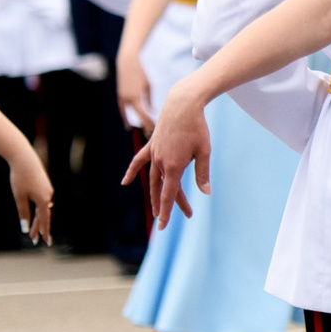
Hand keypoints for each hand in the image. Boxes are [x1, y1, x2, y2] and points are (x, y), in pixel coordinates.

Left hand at [7, 147, 55, 244]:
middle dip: (40, 229)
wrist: (24, 158)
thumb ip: (23, 213)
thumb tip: (25, 229)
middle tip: (36, 241)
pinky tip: (40, 213)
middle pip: (45, 216)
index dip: (43, 232)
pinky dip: (40, 211)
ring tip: (35, 231)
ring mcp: (47, 190)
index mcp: (43, 200)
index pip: (44, 220)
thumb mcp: (19, 197)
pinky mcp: (44, 185)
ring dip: (40, 220)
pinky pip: (44, 202)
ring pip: (44, 209)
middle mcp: (48, 196)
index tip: (45, 242)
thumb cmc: (20, 178)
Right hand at [115, 52, 151, 128]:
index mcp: (137, 97)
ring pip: (127, 114)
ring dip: (132, 121)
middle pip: (136, 116)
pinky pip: (122, 109)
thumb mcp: (148, 86)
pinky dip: (125, 116)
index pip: (144, 114)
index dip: (149, 122)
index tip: (154, 129)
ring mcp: (122, 98)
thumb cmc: (141, 74)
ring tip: (137, 130)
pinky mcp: (119, 95)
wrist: (127, 63)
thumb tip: (151, 111)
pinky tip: (128, 124)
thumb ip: (149, 100)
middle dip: (143, 125)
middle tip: (149, 134)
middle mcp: (128, 99)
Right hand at [125, 81, 211, 222]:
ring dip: (156, 194)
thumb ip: (202, 173)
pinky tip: (125, 182)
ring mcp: (154, 153)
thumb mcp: (204, 151)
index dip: (167, 212)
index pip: (169, 195)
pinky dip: (132, 171)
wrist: (183, 104)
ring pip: (153, 179)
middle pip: (164, 189)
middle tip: (185, 215)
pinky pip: (139, 161)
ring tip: (159, 209)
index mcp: (173, 166)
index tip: (163, 227)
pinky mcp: (151, 145)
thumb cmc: (197, 127)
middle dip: (171, 205)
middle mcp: (160, 162)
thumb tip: (206, 193)